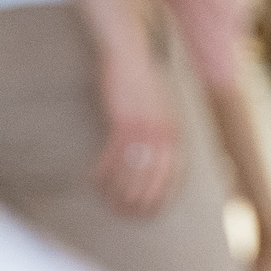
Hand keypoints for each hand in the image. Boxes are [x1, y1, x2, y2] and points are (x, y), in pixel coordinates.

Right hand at [94, 40, 181, 216]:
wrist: (131, 56)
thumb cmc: (144, 82)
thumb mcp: (163, 109)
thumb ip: (164, 132)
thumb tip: (160, 155)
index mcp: (176, 132)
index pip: (174, 174)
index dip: (162, 196)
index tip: (151, 212)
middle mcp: (163, 134)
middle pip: (154, 178)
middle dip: (141, 201)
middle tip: (127, 215)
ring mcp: (143, 129)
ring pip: (132, 172)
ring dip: (120, 192)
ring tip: (111, 205)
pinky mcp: (122, 123)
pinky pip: (113, 156)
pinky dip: (104, 172)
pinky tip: (95, 180)